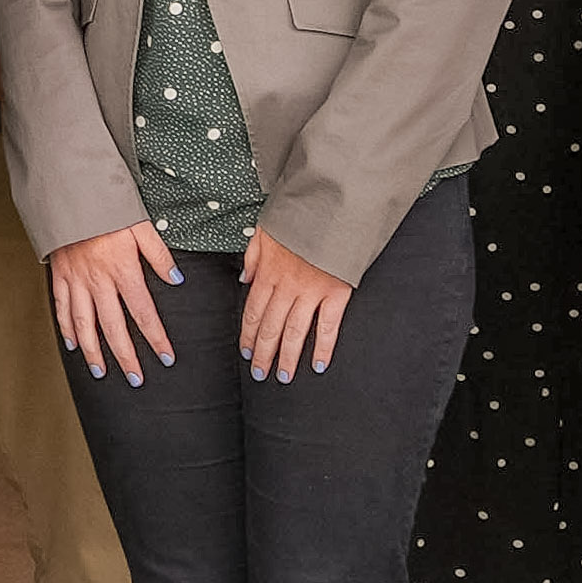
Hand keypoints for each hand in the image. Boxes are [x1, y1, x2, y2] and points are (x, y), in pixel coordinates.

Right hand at [48, 224, 182, 384]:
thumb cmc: (108, 208)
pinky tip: (73, 344)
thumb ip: (159, 256)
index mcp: (122, 270)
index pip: (143, 313)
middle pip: (113, 328)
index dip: (156, 338)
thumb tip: (177, 281)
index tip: (166, 357)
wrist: (70, 194)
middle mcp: (98, 281)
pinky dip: (66, 328)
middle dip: (126, 356)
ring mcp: (76, 280)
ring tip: (102, 371)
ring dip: (93, 351)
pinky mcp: (60, 275)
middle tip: (136, 378)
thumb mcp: (142, 226)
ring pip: (84, 324)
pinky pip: (61, 307)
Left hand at [238, 230, 355, 378]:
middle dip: (263, 353)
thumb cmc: (300, 216)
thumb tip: (245, 280)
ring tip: (283, 376)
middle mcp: (287, 286)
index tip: (245, 352)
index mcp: (269, 272)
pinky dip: (323, 347)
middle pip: (270, 326)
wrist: (333, 206)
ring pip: (295, 331)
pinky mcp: (337, 292)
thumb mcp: (265, 229)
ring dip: (287, 357)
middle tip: (259, 373)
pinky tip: (317, 364)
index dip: (248, 334)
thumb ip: (253, 256)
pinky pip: (328, 325)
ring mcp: (312, 291)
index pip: (252, 311)